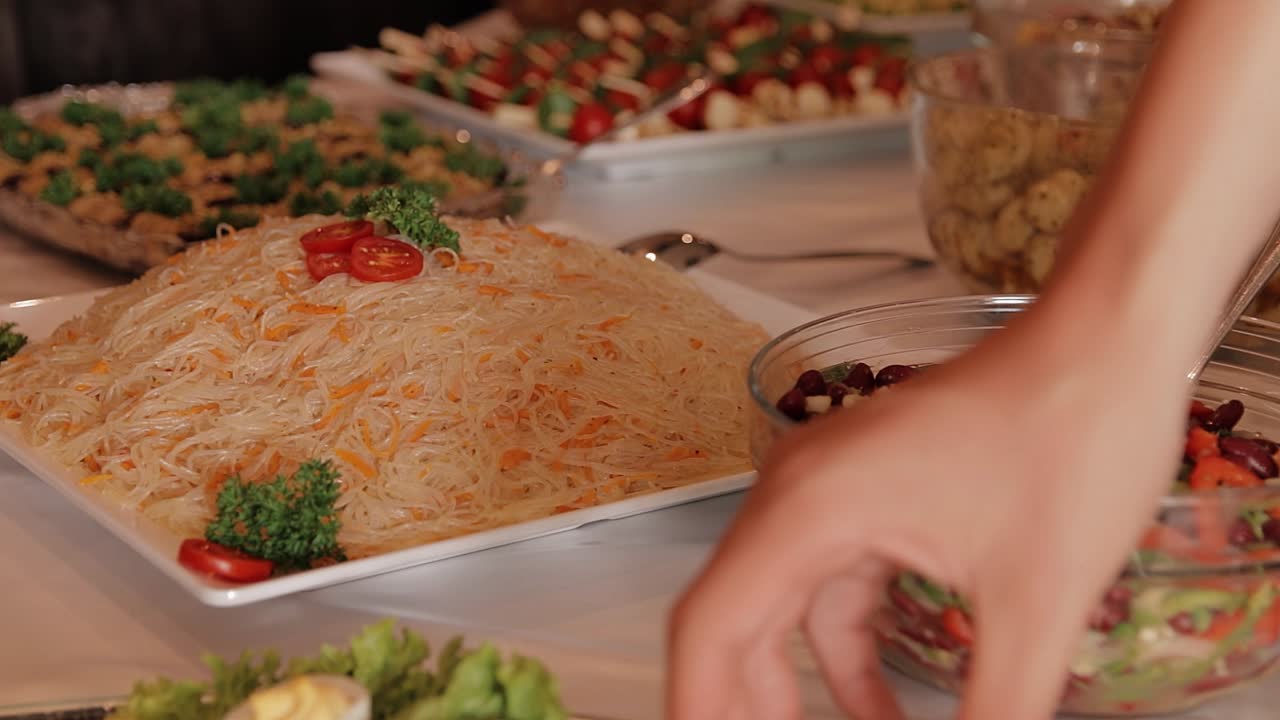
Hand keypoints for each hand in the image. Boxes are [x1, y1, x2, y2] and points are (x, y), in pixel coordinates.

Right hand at [666, 317, 1189, 719]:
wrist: (1108, 339)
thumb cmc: (1074, 436)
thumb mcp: (1037, 603)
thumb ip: (994, 714)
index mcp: (810, 508)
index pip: (710, 625)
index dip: (697, 706)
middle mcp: (798, 491)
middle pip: (735, 617)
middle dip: (744, 704)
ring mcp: (829, 485)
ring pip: (783, 604)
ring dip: (797, 683)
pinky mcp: (866, 488)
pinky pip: (833, 583)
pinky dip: (846, 647)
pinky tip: (880, 704)